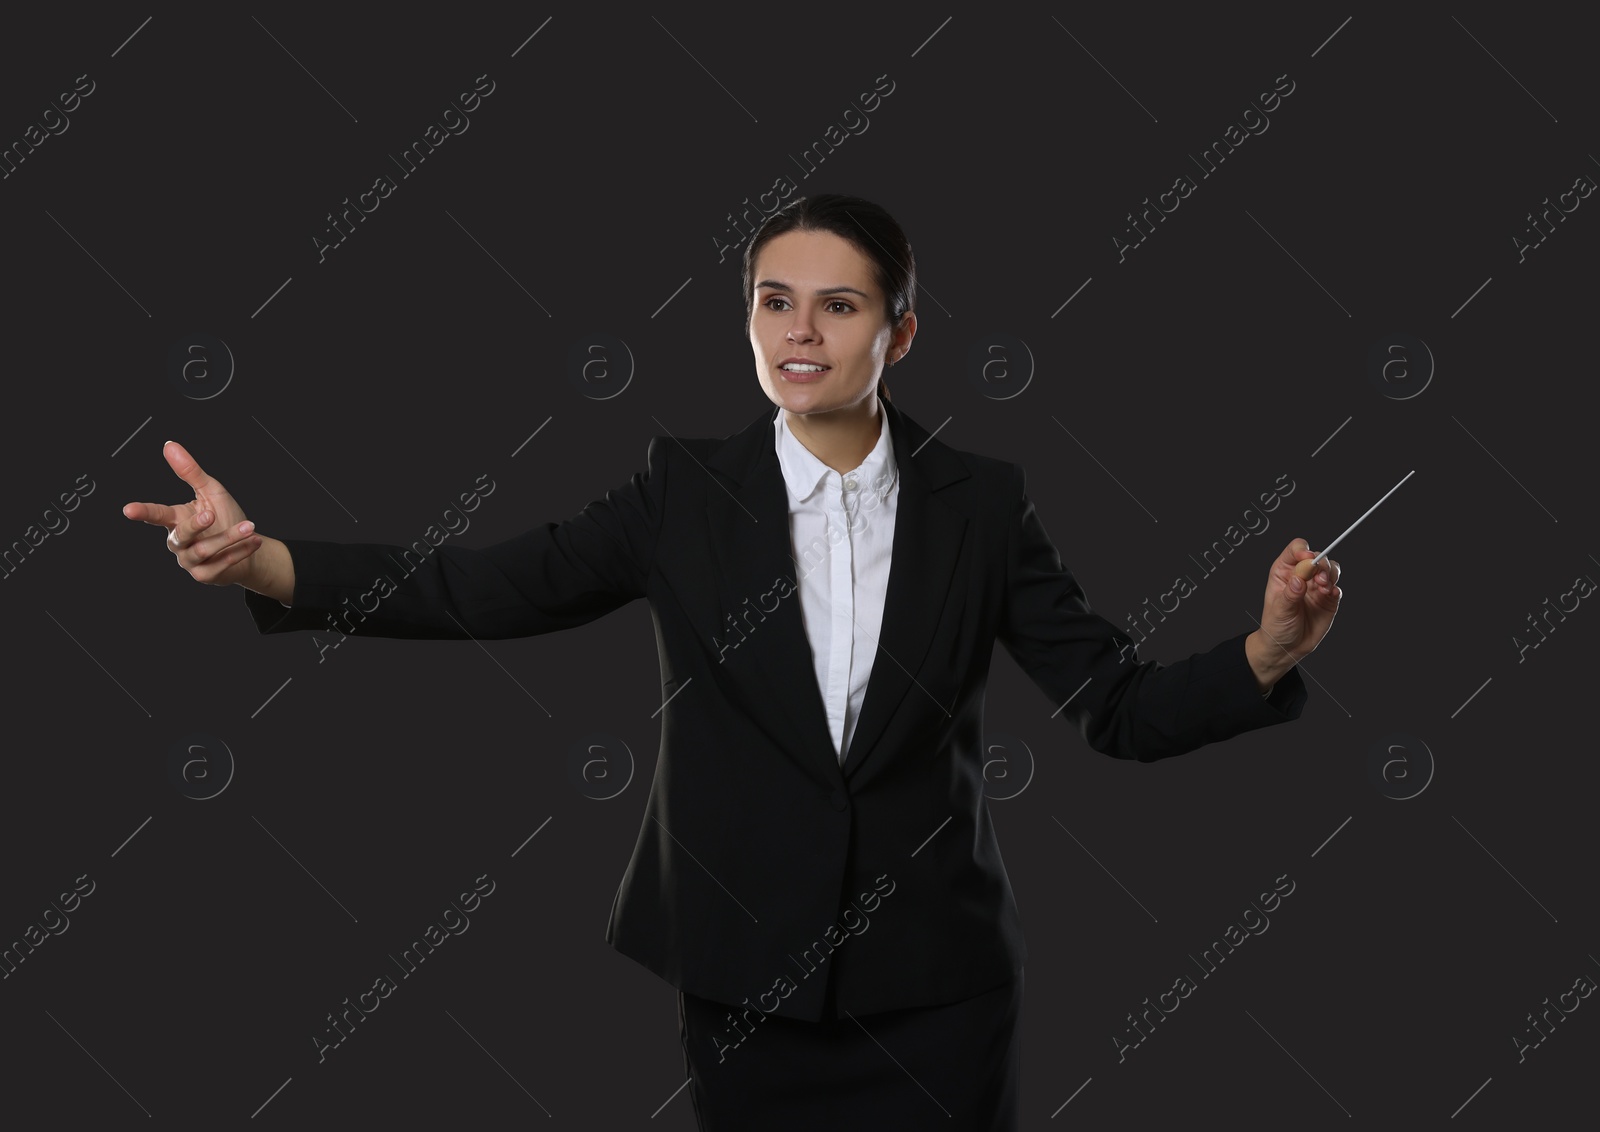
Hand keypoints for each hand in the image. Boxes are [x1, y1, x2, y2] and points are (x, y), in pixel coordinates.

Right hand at [123, 441, 262, 585]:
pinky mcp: (205, 575)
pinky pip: (221, 563)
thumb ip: (190, 471)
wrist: (248, 547)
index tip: (128, 509)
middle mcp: (179, 542)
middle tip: (211, 514)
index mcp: (176, 520)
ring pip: (204, 550)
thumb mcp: (211, 491)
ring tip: (249, 526)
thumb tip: (169, 445)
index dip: (142, 512)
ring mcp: (190, 561)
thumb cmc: (225, 516)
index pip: (156, 514)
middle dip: (196, 524)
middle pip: (181, 534)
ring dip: (229, 537)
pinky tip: (254, 541)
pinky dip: (240, 551)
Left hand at [1256, 538, 1341, 667]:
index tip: (1308, 559)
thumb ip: (1290, 594)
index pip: (1295, 551)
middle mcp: (1302, 576)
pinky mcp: (1328, 599)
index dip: (1303, 550)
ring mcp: (1316, 587)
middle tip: (1319, 579)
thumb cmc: (1276, 626)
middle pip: (1317, 557)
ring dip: (1330, 574)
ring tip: (1324, 588)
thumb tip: (1299, 578)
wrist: (1287, 647)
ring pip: (1330, 569)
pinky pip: (1337, 587)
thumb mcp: (1279, 610)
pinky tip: (1330, 594)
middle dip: (1321, 564)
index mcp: (1284, 572)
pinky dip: (1336, 588)